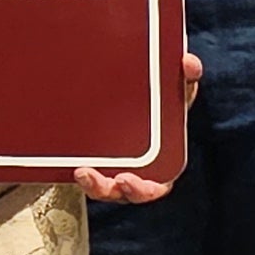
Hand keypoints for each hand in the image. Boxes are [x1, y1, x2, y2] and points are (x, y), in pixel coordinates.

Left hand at [78, 50, 206, 204]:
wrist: (148, 92)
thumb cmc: (168, 100)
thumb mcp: (181, 88)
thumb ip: (188, 76)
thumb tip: (189, 63)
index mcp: (162, 165)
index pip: (153, 187)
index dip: (140, 189)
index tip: (126, 180)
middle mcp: (137, 172)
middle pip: (119, 192)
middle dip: (104, 188)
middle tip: (88, 175)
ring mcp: (114, 167)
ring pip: (100, 186)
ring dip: (90, 183)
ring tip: (80, 171)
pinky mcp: (95, 157)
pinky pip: (86, 169)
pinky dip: (77, 167)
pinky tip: (64, 157)